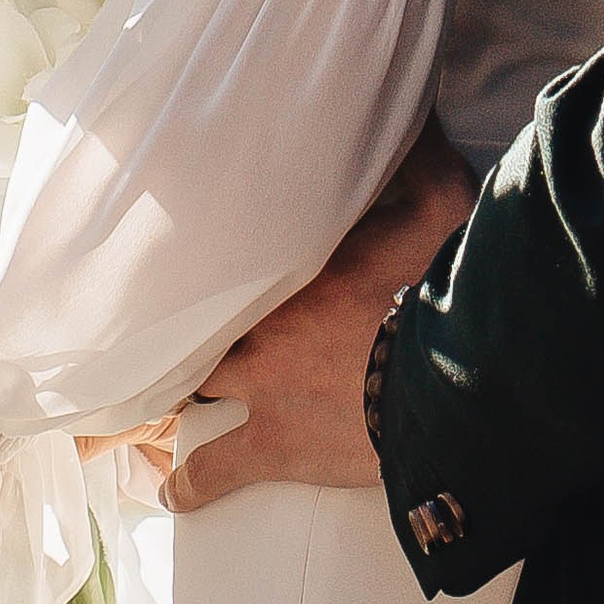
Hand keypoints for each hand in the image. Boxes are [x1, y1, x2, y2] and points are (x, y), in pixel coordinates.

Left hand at [162, 121, 476, 513]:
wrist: (448, 380)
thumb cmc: (442, 284)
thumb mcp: (438, 200)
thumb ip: (416, 157)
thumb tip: (410, 110)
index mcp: (292, 258)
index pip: (234, 242)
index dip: (218, 243)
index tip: (202, 236)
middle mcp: (263, 316)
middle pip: (206, 312)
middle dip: (192, 311)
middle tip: (173, 310)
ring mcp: (261, 384)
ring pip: (198, 381)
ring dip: (184, 384)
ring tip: (156, 391)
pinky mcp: (273, 446)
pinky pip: (216, 469)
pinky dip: (191, 481)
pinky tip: (169, 493)